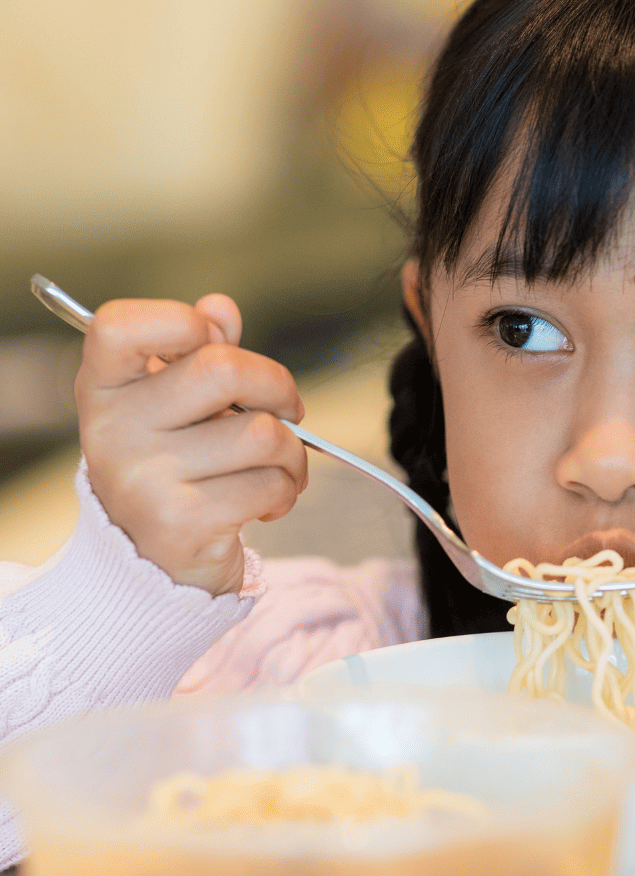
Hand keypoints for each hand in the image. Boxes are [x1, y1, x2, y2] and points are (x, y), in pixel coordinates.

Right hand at [77, 296, 306, 596]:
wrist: (154, 566)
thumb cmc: (175, 470)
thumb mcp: (175, 407)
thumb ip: (197, 353)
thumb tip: (220, 308)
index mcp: (102, 390)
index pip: (118, 324)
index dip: (182, 322)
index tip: (217, 344)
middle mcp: (112, 431)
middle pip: (223, 368)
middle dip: (277, 387)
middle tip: (287, 411)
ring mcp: (143, 478)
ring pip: (263, 432)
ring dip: (292, 452)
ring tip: (277, 469)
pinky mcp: (181, 521)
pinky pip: (270, 483)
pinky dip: (286, 490)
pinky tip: (265, 502)